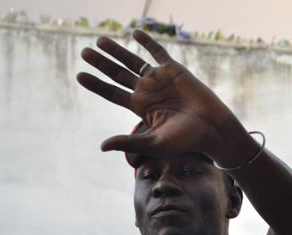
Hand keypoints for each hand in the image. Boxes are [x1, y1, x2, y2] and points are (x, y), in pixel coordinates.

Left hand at [77, 30, 252, 164]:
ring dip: (117, 51)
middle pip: (118, 74)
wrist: (212, 128)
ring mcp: (160, 80)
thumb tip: (102, 146)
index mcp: (140, 107)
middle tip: (84, 53)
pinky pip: (158, 52)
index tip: (80, 75)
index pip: (113, 93)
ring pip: (133, 61)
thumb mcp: (154, 143)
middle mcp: (148, 92)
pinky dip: (147, 42)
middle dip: (101, 63)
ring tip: (99, 41)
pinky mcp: (174, 70)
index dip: (97, 85)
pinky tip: (135, 32)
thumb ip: (128, 142)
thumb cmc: (185, 140)